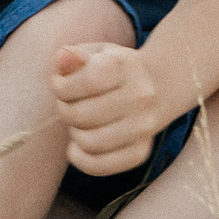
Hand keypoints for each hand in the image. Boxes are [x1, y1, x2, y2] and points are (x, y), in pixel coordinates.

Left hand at [52, 42, 165, 175]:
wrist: (158, 85)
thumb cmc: (115, 68)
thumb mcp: (96, 53)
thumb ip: (75, 56)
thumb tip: (62, 58)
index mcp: (127, 66)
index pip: (86, 82)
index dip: (62, 87)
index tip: (61, 85)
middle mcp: (140, 97)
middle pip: (82, 115)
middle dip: (64, 110)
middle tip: (67, 104)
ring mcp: (143, 127)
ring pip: (89, 142)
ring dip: (73, 133)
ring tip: (77, 121)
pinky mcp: (140, 151)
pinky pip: (101, 166)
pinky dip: (81, 159)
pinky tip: (77, 146)